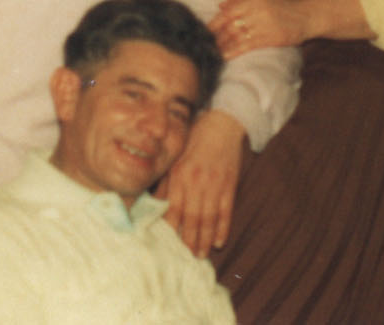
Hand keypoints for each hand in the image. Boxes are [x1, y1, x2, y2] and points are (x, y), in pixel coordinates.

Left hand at [157, 109, 244, 256]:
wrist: (221, 125)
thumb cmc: (193, 141)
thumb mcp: (174, 158)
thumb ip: (165, 181)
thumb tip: (153, 204)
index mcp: (179, 175)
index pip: (172, 208)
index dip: (170, 228)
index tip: (167, 244)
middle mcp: (196, 182)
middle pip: (191, 217)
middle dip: (188, 240)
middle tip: (186, 257)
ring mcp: (214, 185)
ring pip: (208, 218)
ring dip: (204, 239)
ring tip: (201, 254)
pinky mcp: (229, 185)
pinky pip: (226, 211)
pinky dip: (223, 227)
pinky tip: (219, 241)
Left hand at [210, 0, 310, 56]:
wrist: (304, 16)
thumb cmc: (282, 5)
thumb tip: (221, 5)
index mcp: (254, 0)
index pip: (229, 12)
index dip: (216, 22)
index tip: (206, 30)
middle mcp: (257, 12)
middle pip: (231, 25)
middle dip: (217, 35)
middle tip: (207, 43)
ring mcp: (263, 26)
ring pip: (238, 36)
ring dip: (223, 45)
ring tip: (213, 51)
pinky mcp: (270, 38)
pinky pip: (248, 46)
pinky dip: (235, 51)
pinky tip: (226, 56)